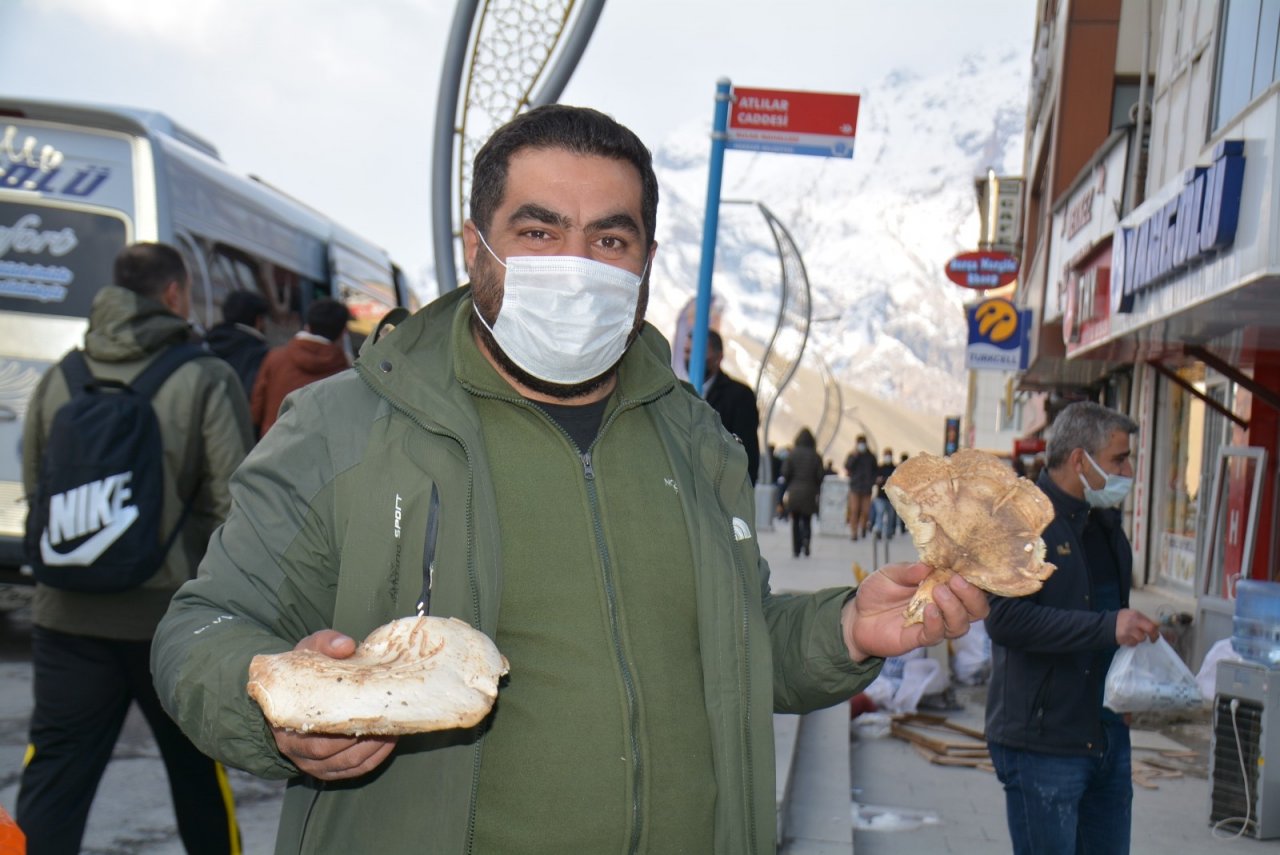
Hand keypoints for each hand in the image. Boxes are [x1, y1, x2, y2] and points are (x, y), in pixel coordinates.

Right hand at [269, 630, 398, 779]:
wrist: (294, 689)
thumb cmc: (304, 670)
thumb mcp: (309, 650)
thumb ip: (326, 643)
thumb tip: (347, 646)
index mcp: (286, 720)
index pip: (313, 735)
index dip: (342, 726)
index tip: (367, 711)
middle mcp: (295, 748)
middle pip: (331, 752)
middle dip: (363, 738)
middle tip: (388, 720)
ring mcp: (310, 762)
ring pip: (346, 763)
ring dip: (373, 749)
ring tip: (394, 729)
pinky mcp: (325, 768)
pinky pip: (352, 769)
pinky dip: (373, 758)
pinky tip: (389, 741)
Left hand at [841, 563, 988, 662]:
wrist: (856, 616)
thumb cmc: (877, 593)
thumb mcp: (889, 573)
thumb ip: (908, 570)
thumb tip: (929, 565)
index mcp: (941, 586)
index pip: (971, 585)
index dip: (974, 578)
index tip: (964, 567)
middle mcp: (943, 607)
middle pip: (977, 609)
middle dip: (972, 596)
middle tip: (956, 582)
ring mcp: (933, 624)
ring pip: (961, 625)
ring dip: (954, 608)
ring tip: (938, 592)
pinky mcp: (919, 638)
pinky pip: (936, 635)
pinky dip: (936, 622)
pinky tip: (928, 610)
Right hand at [1115, 608, 1159, 645]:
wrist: (1106, 624)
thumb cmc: (1121, 619)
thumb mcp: (1131, 614)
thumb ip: (1142, 619)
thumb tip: (1155, 626)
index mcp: (1136, 615)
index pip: (1151, 623)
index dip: (1156, 630)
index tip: (1156, 634)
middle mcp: (1133, 622)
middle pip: (1150, 630)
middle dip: (1153, 636)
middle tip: (1153, 640)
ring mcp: (1128, 631)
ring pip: (1141, 639)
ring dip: (1139, 639)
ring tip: (1134, 637)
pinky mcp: (1124, 638)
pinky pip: (1133, 643)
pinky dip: (1132, 642)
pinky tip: (1128, 638)